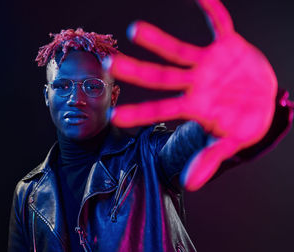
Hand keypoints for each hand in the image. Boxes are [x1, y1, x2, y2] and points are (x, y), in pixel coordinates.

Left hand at [105, 0, 277, 190]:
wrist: (266, 100)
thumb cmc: (244, 123)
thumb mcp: (232, 142)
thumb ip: (209, 157)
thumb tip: (189, 184)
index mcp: (193, 107)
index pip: (160, 110)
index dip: (139, 114)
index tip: (114, 117)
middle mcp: (193, 83)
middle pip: (159, 76)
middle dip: (135, 72)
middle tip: (108, 64)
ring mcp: (208, 64)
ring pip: (177, 50)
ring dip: (159, 40)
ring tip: (135, 30)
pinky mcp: (226, 46)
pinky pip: (219, 24)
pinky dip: (211, 10)